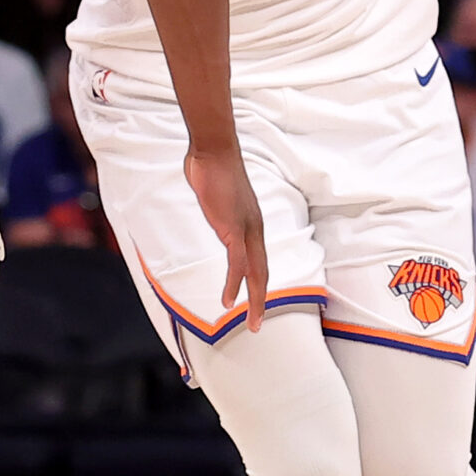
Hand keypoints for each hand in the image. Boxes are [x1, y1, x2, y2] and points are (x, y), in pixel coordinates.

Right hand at [183, 146, 267, 331]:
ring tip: (251, 322)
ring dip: (254, 300)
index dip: (258, 282)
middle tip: (257, 324)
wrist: (214, 151)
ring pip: (254, 273)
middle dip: (261, 301)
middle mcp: (254, 229)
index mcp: (251, 223)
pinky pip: (236, 264)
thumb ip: (219, 208)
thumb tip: (213, 205)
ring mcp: (246, 230)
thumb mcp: (219, 195)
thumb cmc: (213, 168)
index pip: (259, 260)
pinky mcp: (232, 229)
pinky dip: (233, 284)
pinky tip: (228, 301)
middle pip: (262, 272)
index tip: (255, 301)